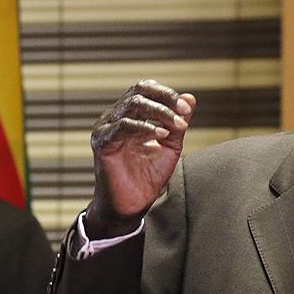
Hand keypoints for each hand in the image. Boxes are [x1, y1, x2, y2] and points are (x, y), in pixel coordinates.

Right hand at [86, 79, 195, 237]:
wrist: (132, 205)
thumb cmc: (148, 176)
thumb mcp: (171, 145)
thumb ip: (178, 122)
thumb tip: (190, 97)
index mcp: (130, 115)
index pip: (145, 89)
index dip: (167, 94)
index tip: (186, 109)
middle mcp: (115, 117)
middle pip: (139, 92)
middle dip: (165, 100)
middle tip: (184, 113)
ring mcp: (106, 128)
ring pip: (132, 104)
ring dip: (159, 112)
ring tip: (176, 126)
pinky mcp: (102, 143)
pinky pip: (122, 126)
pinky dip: (144, 127)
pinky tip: (159, 137)